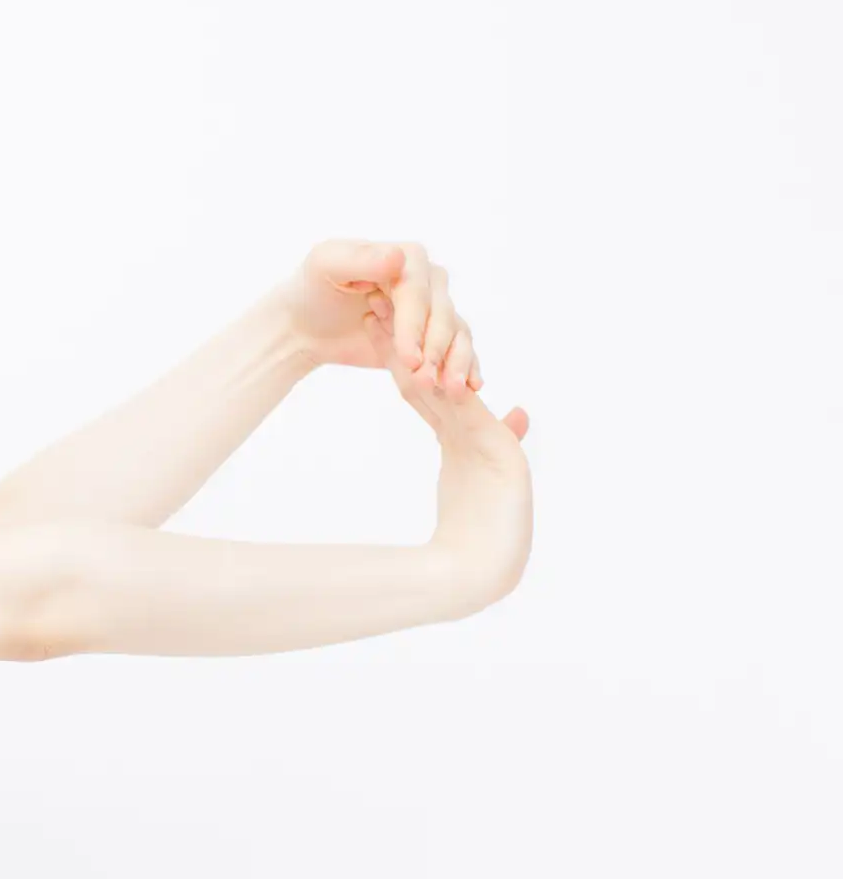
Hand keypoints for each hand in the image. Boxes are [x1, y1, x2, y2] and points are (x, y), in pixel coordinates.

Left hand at [277, 239, 489, 404]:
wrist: (305, 323)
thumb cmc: (311, 288)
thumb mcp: (325, 265)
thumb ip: (360, 259)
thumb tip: (399, 257)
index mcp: (407, 257)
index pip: (419, 292)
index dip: (416, 325)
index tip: (410, 358)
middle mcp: (427, 280)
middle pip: (442, 314)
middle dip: (435, 350)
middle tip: (425, 383)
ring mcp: (432, 309)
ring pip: (455, 333)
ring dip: (454, 363)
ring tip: (448, 392)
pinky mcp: (430, 336)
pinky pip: (456, 351)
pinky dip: (466, 368)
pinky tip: (469, 387)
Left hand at [364, 308, 533, 613]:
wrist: (476, 577)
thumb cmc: (454, 551)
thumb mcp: (445, 497)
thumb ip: (445, 467)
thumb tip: (431, 453)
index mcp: (459, 444)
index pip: (423, 391)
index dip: (402, 356)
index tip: (379, 323)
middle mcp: (476, 437)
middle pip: (438, 378)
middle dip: (416, 341)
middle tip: (392, 300)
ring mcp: (490, 444)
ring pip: (455, 387)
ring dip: (434, 352)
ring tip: (415, 317)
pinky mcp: (498, 455)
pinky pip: (470, 415)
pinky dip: (454, 389)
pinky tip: (438, 364)